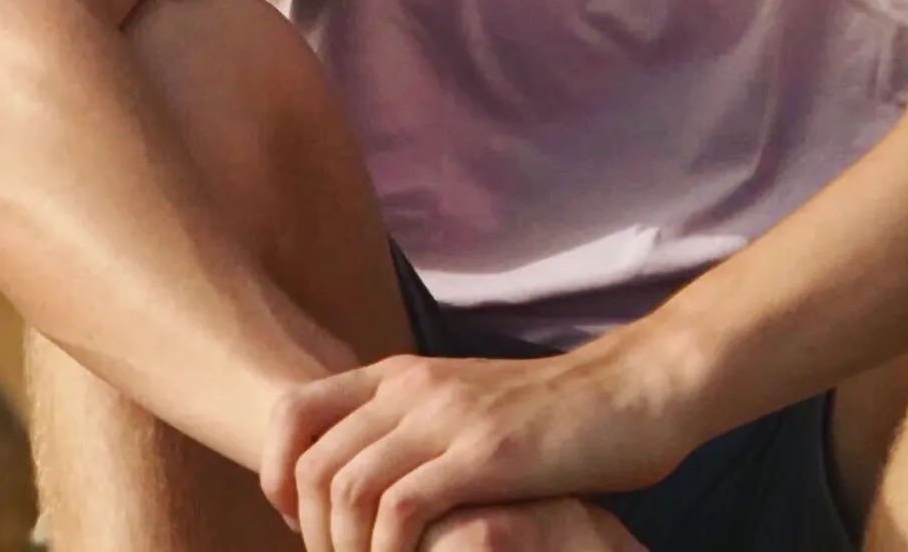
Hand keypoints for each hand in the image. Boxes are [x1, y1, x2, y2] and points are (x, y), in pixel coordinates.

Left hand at [262, 341, 692, 551]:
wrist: (632, 392)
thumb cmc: (552, 419)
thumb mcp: (464, 410)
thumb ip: (412, 431)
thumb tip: (356, 482)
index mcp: (401, 373)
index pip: (293, 410)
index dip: (275, 476)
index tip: (301, 529)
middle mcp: (413, 385)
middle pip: (309, 464)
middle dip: (311, 536)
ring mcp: (448, 415)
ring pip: (345, 490)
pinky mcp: (486, 453)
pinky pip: (400, 509)